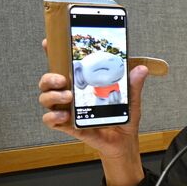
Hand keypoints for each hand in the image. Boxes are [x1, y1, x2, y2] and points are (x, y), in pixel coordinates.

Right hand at [38, 38, 148, 185]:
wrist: (123, 142)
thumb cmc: (123, 118)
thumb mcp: (131, 100)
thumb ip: (134, 85)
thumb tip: (141, 69)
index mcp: (83, 84)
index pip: (64, 67)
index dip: (54, 54)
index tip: (49, 43)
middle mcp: (70, 95)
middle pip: (48, 81)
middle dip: (49, 77)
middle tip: (62, 79)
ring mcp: (67, 110)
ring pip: (45, 98)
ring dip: (52, 96)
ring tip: (68, 97)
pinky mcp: (67, 126)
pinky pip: (50, 121)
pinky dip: (52, 118)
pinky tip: (64, 117)